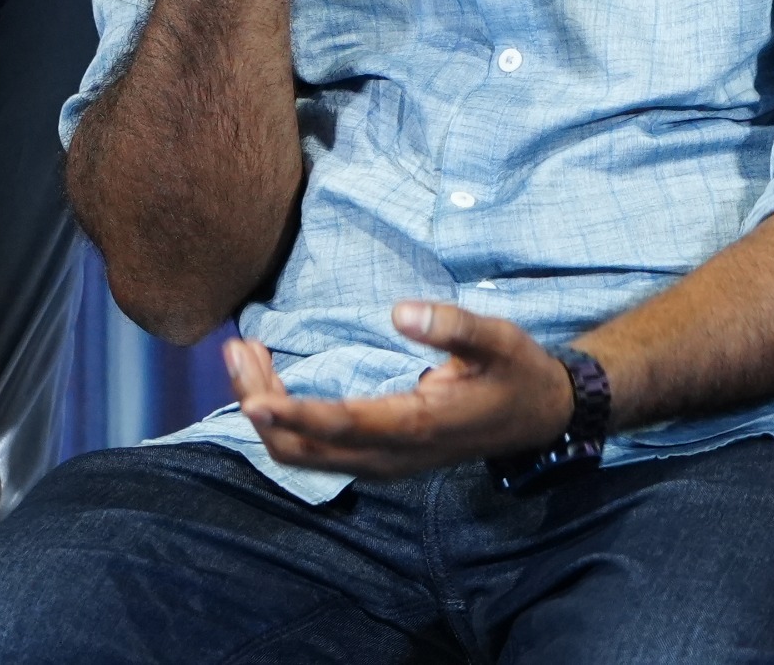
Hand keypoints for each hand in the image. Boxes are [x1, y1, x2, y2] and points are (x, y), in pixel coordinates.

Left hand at [224, 300, 571, 477]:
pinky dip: (283, 423)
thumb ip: (453, 325)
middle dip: (261, 405)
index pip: (344, 426)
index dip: (295, 415)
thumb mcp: (499, 339)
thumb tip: (400, 311)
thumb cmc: (516, 372)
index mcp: (419, 425)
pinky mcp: (376, 458)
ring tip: (242, 357)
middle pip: (306, 449)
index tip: (252, 399)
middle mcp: (392, 455)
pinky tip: (268, 384)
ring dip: (265, 414)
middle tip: (235, 351)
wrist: (538, 417)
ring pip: (304, 456)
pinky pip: (315, 452)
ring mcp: (382, 463)